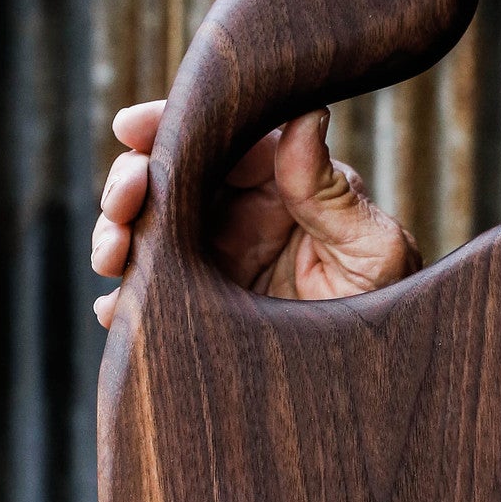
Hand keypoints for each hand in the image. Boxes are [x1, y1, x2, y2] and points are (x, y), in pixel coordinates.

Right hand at [90, 100, 419, 326]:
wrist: (377, 384)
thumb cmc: (389, 308)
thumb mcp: (373, 251)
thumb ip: (332, 192)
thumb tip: (306, 117)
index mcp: (282, 183)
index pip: (220, 137)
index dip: (170, 124)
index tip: (132, 127)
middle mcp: (242, 215)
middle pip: (170, 179)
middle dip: (132, 182)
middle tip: (122, 201)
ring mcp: (214, 261)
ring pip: (149, 233)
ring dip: (118, 236)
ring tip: (111, 256)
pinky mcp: (198, 308)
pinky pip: (150, 297)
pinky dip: (123, 303)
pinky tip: (115, 312)